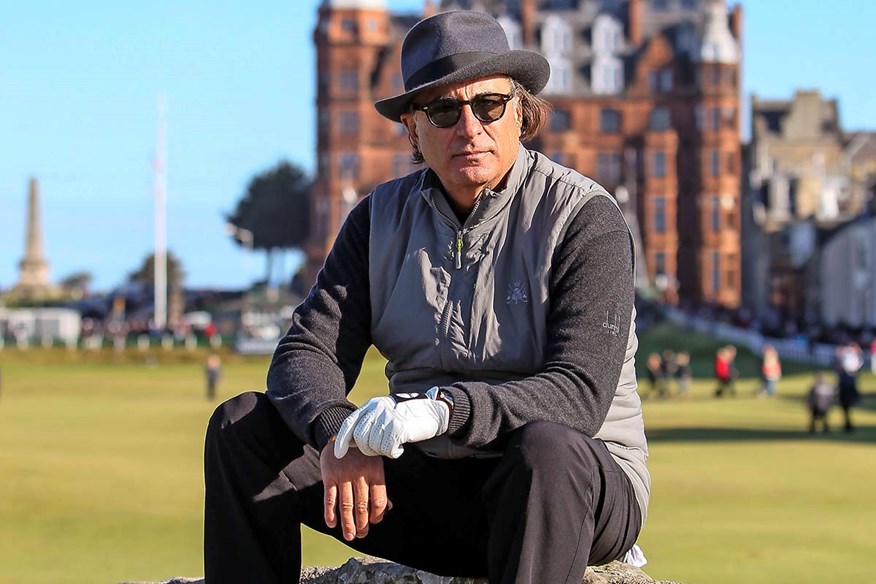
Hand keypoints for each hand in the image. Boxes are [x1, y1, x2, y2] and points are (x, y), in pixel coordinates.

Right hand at [321, 439, 391, 540]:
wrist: (343, 434)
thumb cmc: (364, 454)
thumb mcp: (376, 465)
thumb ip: (380, 487)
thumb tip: (388, 508)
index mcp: (375, 472)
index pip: (379, 499)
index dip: (378, 515)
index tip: (374, 522)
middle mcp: (360, 474)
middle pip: (362, 505)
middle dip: (362, 524)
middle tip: (361, 535)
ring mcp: (343, 475)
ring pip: (346, 505)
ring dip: (347, 523)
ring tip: (349, 536)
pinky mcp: (329, 476)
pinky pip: (330, 497)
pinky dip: (330, 513)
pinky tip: (332, 524)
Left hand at [334, 392, 449, 458]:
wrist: (433, 411)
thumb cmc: (407, 417)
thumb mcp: (385, 415)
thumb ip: (369, 424)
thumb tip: (350, 442)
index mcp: (371, 405)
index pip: (349, 424)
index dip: (342, 441)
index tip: (338, 455)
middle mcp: (377, 409)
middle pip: (360, 439)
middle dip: (368, 450)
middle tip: (382, 449)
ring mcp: (387, 417)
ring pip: (373, 446)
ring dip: (383, 451)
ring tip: (393, 445)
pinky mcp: (398, 427)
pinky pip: (387, 449)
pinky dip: (393, 453)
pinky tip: (400, 448)